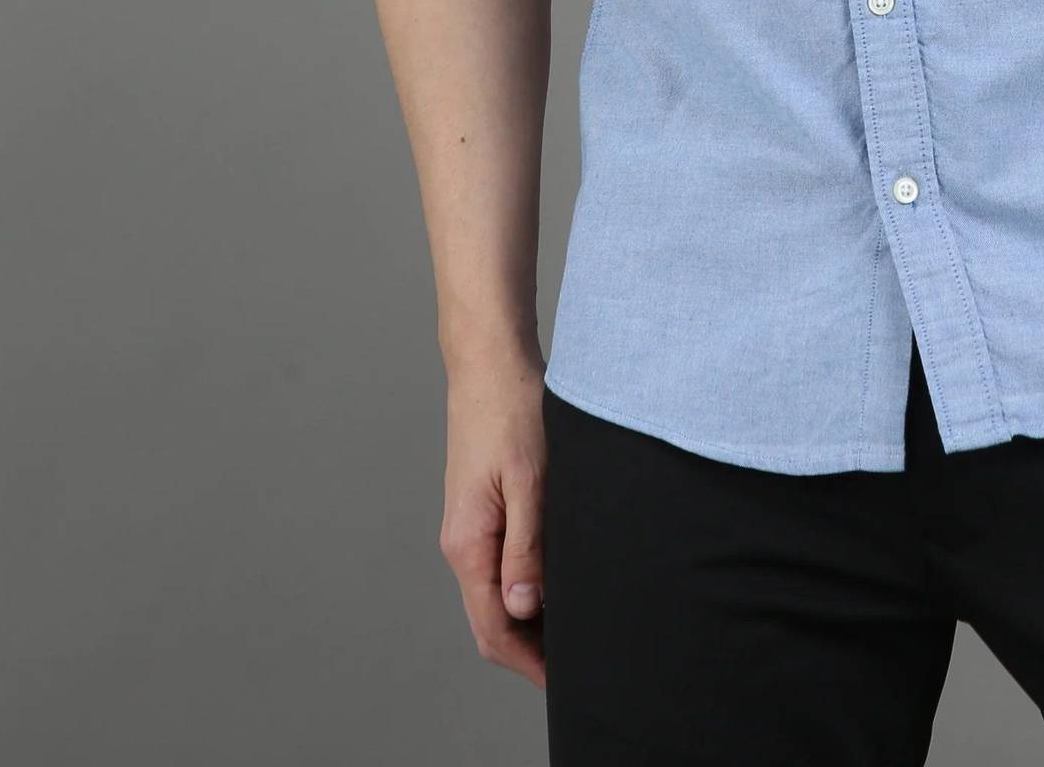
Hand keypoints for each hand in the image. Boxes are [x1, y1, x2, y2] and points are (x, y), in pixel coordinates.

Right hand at [438, 347, 549, 689]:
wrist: (490, 363)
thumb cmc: (511, 411)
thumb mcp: (530, 480)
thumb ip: (526, 547)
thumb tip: (525, 608)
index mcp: (468, 544)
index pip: (493, 628)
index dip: (529, 661)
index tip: (568, 680)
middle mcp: (463, 543)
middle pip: (492, 620)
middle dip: (531, 650)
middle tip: (580, 662)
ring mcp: (472, 527)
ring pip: (498, 594)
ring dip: (531, 619)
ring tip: (579, 628)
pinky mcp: (485, 510)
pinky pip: (502, 565)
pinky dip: (528, 586)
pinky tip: (562, 582)